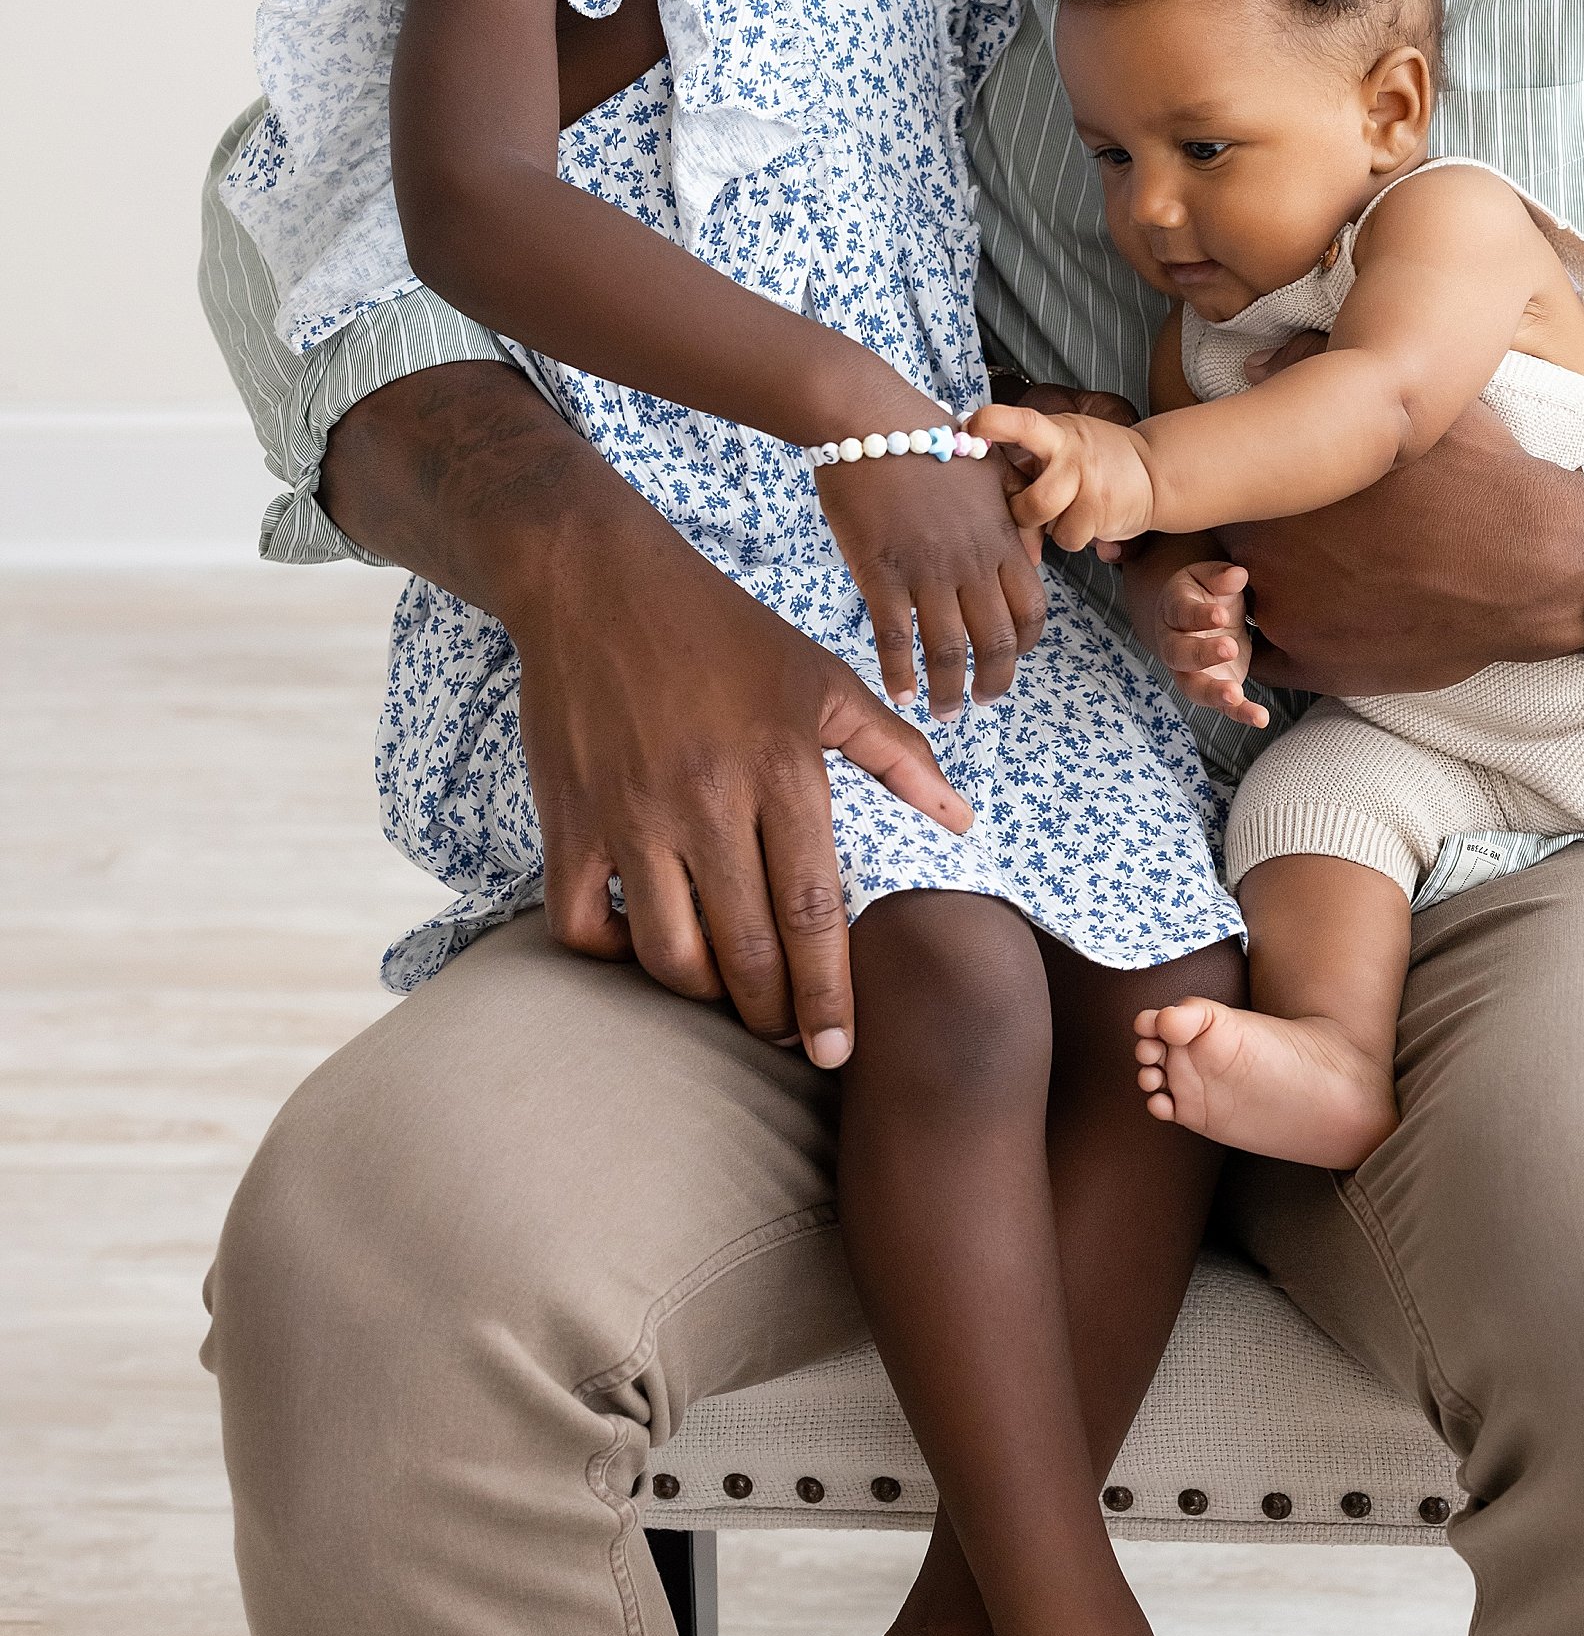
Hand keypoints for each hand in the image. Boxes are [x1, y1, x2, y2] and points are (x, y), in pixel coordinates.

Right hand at [323, 363, 971, 1066]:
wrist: (595, 583)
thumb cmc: (723, 633)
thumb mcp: (823, 680)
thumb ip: (897, 754)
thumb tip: (962, 819)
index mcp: (782, 767)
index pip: (814, 910)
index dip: (829, 993)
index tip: (841, 1052)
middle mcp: (707, 799)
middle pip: (745, 949)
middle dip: (772, 1014)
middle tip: (788, 1038)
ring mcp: (631, 815)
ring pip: (668, 952)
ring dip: (703, 994)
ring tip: (728, 998)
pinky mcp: (569, 820)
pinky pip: (581, 924)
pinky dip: (612, 957)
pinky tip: (644, 948)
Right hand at [813, 442, 1048, 710]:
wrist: (871, 418)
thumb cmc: (929, 439)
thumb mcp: (991, 472)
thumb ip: (1014, 518)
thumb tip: (1030, 555)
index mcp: (1001, 539)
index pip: (1030, 611)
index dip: (1024, 645)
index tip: (1009, 660)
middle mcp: (971, 562)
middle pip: (995, 642)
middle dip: (993, 682)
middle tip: (981, 701)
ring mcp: (926, 570)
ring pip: (946, 651)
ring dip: (947, 691)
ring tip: (942, 711)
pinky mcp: (880, 572)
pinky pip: (894, 637)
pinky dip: (899, 672)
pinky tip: (898, 692)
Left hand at [972, 401, 1161, 556]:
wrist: (1155, 472)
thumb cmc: (1095, 461)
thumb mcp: (1065, 443)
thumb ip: (1029, 463)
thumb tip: (986, 500)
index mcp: (1058, 434)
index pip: (1026, 423)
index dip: (996, 423)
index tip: (972, 427)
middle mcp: (1074, 458)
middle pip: (1031, 501)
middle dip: (1018, 512)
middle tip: (1022, 507)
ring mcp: (1090, 487)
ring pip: (1046, 524)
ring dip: (1047, 525)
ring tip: (1064, 510)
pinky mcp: (1103, 514)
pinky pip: (1068, 539)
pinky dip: (1072, 534)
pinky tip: (1085, 519)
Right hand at [1152, 559, 1269, 727]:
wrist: (1206, 617)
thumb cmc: (1209, 592)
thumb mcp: (1213, 577)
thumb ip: (1222, 577)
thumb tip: (1238, 575)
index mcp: (1173, 609)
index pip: (1181, 613)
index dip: (1198, 615)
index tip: (1221, 615)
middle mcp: (1174, 644)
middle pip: (1179, 654)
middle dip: (1201, 654)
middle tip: (1230, 648)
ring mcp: (1190, 672)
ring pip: (1194, 687)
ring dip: (1213, 693)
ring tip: (1235, 696)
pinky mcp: (1213, 688)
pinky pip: (1222, 705)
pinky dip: (1240, 713)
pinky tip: (1260, 718)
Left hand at [1230, 399, 1583, 696]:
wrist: (1529, 561)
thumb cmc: (1470, 476)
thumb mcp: (1397, 407)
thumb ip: (1311, 372)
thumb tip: (1254, 365)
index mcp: (1265, 487)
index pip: (1206, 489)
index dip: (1229, 487)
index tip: (1255, 487)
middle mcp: (1259, 556)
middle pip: (1217, 547)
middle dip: (1244, 538)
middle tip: (1293, 533)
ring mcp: (1285, 618)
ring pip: (1239, 607)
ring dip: (1262, 593)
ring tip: (1314, 577)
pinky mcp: (1316, 668)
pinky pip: (1269, 660)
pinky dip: (1283, 642)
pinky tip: (1319, 618)